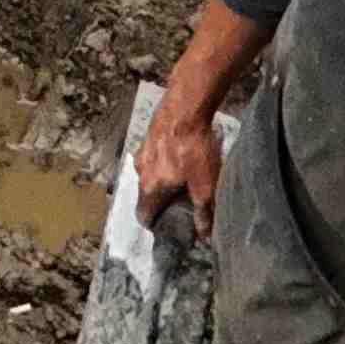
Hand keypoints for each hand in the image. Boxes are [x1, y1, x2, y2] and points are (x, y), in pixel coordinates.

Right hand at [137, 86, 226, 231]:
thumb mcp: (204, 185)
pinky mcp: (148, 135)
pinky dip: (163, 161)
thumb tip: (204, 236)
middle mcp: (140, 171)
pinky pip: (153, 156)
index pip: (143, 215)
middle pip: (146, 194)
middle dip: (162, 201)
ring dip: (162, 179)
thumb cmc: (194, 149)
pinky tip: (181, 156)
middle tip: (182, 202)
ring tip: (184, 177)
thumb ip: (203, 212)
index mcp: (149, 187)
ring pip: (149, 173)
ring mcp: (142, 151)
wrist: (186, 107)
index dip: (155, 225)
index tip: (170, 227)